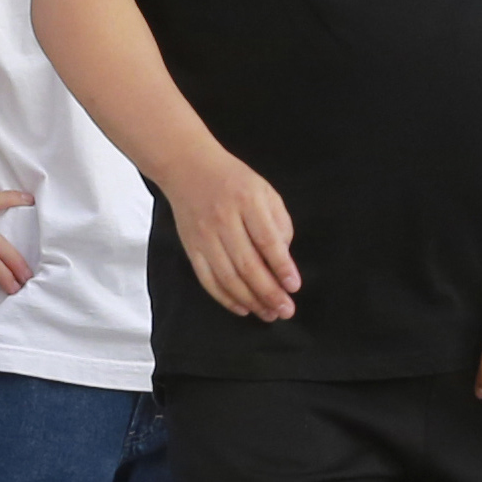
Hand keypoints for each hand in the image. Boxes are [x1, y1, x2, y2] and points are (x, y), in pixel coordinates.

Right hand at [166, 147, 299, 323]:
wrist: (187, 168)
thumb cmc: (233, 180)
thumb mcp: (265, 190)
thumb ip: (278, 223)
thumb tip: (283, 260)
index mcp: (247, 201)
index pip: (267, 240)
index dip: (282, 266)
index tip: (294, 286)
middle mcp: (224, 220)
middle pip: (248, 264)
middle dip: (269, 292)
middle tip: (286, 310)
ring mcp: (204, 236)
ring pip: (228, 277)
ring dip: (250, 300)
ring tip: (268, 313)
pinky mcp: (191, 247)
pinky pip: (208, 279)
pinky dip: (225, 298)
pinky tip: (243, 308)